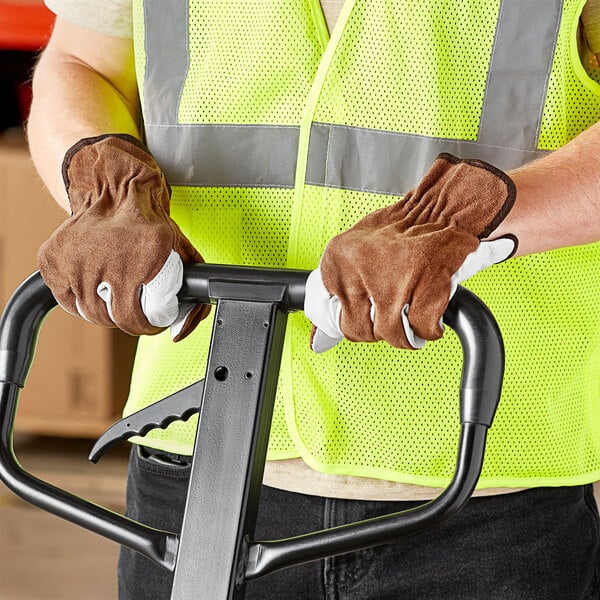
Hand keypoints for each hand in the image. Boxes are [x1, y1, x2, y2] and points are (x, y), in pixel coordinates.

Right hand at [37, 134, 209, 340]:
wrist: (114, 187)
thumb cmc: (148, 221)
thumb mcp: (180, 248)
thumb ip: (190, 285)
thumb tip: (183, 329)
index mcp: (145, 257)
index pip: (135, 317)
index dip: (145, 326)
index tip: (151, 323)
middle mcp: (108, 258)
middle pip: (112, 318)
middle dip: (128, 321)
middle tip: (135, 312)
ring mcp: (76, 259)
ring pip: (89, 311)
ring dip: (105, 311)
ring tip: (116, 296)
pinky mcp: (53, 259)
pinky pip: (67, 299)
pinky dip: (80, 300)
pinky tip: (95, 286)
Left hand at [305, 153, 516, 351]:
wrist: (446, 207)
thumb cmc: (404, 226)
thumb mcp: (360, 245)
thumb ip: (346, 277)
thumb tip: (331, 319)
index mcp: (338, 257)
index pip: (336, 313)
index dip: (356, 319)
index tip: (367, 316)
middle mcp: (361, 267)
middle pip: (361, 328)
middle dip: (378, 331)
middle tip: (390, 320)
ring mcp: (394, 279)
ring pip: (391, 333)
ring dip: (404, 335)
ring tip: (410, 321)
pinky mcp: (426, 287)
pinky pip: (421, 328)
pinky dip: (428, 329)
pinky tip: (428, 318)